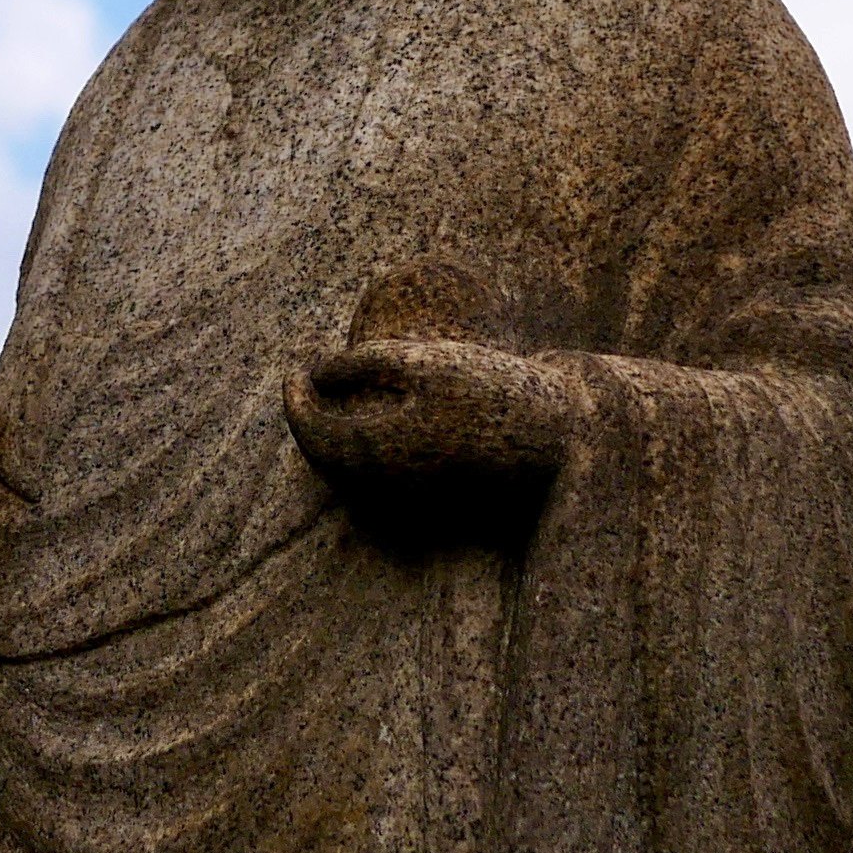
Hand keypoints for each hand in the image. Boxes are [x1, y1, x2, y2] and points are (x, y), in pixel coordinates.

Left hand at [289, 335, 586, 489]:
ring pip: (352, 468)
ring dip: (334, 432)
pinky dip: (364, 443)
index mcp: (379, 449)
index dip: (295, 399)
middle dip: (309, 417)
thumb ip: (363, 363)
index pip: (313, 432)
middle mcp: (389, 481)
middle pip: (325, 457)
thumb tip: (315, 373)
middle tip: (305, 377)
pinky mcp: (431, 489)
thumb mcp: (425, 361)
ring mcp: (410, 491)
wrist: (557, 434)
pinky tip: (375, 410)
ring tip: (335, 390)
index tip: (295, 366)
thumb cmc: (492, 388)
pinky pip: (380, 471)